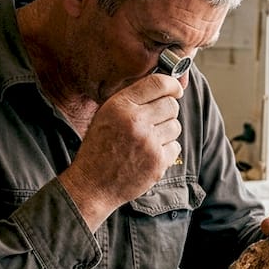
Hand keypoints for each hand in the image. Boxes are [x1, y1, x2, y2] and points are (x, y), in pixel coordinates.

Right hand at [60, 74, 182, 229]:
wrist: (92, 185)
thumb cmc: (99, 148)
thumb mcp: (106, 115)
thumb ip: (131, 100)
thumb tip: (163, 87)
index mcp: (120, 106)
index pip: (158, 83)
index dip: (172, 84)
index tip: (176, 89)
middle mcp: (135, 121)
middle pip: (171, 105)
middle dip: (168, 111)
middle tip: (156, 121)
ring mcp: (148, 143)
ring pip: (175, 126)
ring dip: (166, 132)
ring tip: (148, 141)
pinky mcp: (157, 162)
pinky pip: (175, 146)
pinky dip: (166, 151)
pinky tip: (148, 155)